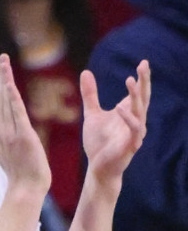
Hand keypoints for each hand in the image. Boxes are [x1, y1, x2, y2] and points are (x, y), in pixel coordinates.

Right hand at [0, 55, 51, 196]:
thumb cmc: (19, 170)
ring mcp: (10, 133)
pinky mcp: (22, 136)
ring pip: (5, 102)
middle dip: (0, 77)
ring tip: (5, 63)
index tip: (0, 68)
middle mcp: (1, 130)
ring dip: (5, 82)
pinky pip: (16, 114)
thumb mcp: (3, 147)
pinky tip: (10, 84)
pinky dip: (12, 98)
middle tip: (3, 57)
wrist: (25, 187)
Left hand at [81, 60, 150, 189]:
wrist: (98, 169)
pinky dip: (128, 118)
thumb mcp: (92, 114)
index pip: (139, 92)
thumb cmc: (98, 143)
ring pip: (140, 111)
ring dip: (136, 96)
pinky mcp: (130, 145)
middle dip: (144, 81)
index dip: (142, 78)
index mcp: (129, 113)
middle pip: (143, 97)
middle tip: (143, 64)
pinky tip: (119, 108)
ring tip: (130, 80)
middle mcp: (135, 120)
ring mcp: (134, 133)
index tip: (143, 62)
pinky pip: (134, 129)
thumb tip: (86, 71)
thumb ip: (90, 94)